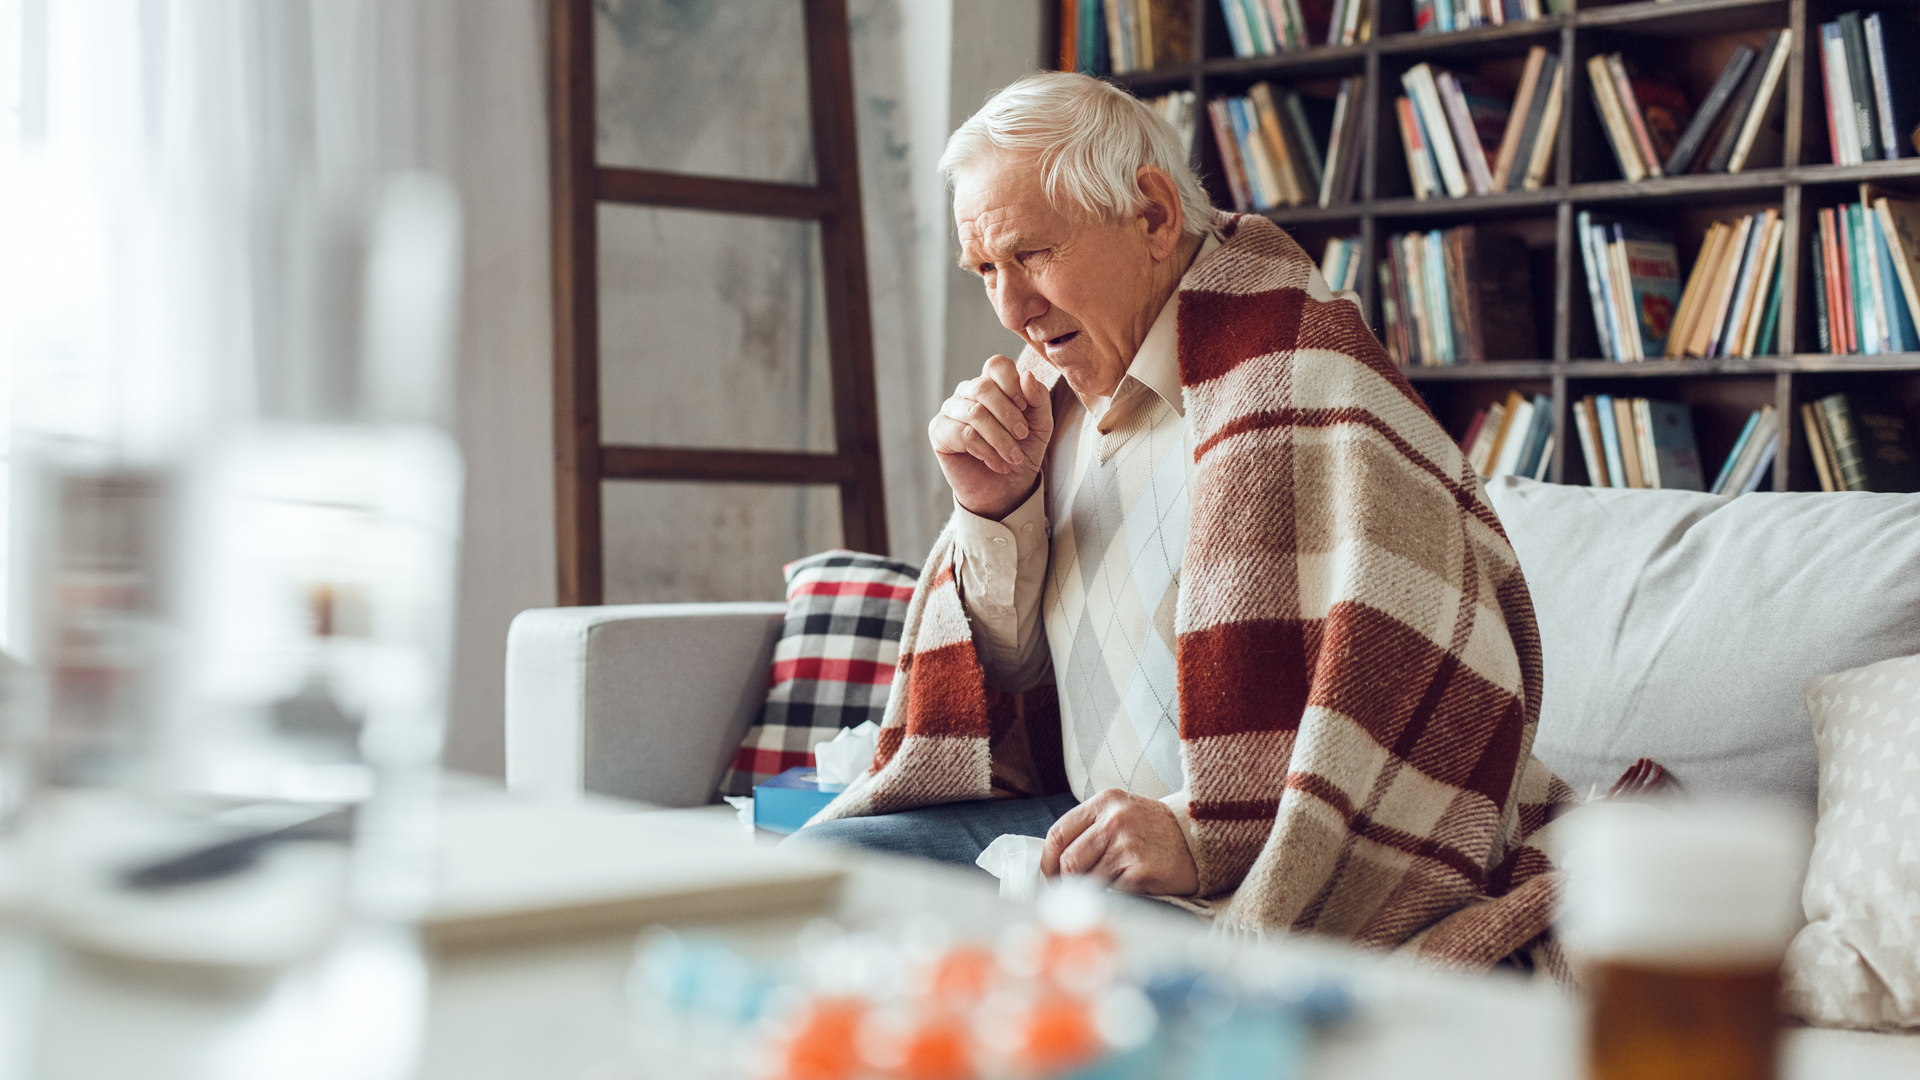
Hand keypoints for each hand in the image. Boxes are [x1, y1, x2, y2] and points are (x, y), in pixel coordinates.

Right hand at [929, 355, 1053, 519]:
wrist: (1006, 489)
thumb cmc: (1022, 452)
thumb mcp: (1041, 425)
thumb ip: (1038, 398)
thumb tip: (1026, 375)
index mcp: (992, 384)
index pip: (996, 365)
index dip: (1012, 384)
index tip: (1025, 408)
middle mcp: (968, 392)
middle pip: (984, 387)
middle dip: (1008, 415)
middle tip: (1023, 436)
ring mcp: (950, 410)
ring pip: (974, 413)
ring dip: (1000, 439)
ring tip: (1013, 458)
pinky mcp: (938, 432)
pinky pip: (962, 434)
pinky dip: (985, 451)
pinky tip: (995, 463)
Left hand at [1041, 789, 1198, 896]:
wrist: (1198, 840)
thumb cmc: (1153, 831)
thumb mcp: (1120, 814)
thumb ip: (1089, 830)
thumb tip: (1055, 862)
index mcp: (1104, 802)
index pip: (1058, 833)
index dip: (1049, 859)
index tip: (1050, 874)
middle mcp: (1114, 819)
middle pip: (1069, 860)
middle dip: (1067, 880)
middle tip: (1073, 889)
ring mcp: (1128, 844)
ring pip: (1088, 879)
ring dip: (1095, 888)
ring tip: (1111, 882)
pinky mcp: (1140, 869)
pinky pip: (1112, 891)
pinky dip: (1116, 894)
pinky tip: (1131, 885)